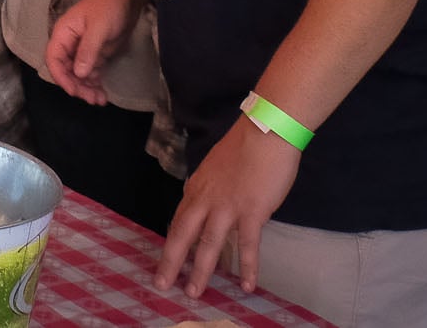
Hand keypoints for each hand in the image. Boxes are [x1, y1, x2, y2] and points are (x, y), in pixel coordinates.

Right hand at [44, 0, 139, 103]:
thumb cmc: (109, 7)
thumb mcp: (99, 28)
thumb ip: (88, 50)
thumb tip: (78, 74)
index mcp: (64, 34)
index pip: (54, 58)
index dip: (60, 76)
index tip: (73, 91)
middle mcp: (70, 43)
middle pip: (66, 70)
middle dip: (76, 86)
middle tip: (92, 99)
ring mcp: (83, 49)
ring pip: (78, 74)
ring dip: (86, 88)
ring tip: (100, 101)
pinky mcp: (96, 53)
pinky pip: (91, 72)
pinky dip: (95, 83)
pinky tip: (103, 94)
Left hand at [155, 117, 300, 297]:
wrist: (264, 132)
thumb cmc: (244, 147)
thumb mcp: (215, 167)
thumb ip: (209, 187)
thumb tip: (206, 200)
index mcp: (196, 188)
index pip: (178, 220)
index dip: (171, 242)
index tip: (164, 260)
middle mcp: (205, 199)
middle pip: (182, 235)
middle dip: (170, 262)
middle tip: (161, 283)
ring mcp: (227, 207)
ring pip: (208, 244)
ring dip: (200, 271)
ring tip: (194, 293)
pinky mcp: (251, 212)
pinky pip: (248, 245)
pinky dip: (248, 267)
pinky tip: (246, 285)